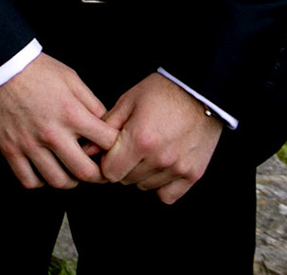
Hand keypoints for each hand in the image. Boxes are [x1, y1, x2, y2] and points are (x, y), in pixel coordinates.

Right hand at [0, 53, 119, 189]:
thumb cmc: (36, 70)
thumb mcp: (71, 79)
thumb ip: (92, 104)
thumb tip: (106, 127)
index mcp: (71, 113)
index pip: (107, 143)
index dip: (116, 147)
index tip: (111, 149)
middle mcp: (52, 133)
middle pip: (86, 172)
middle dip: (98, 175)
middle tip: (98, 171)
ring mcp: (29, 144)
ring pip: (58, 181)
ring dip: (70, 180)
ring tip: (71, 170)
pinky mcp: (10, 149)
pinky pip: (29, 180)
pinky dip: (41, 181)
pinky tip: (45, 170)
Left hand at [100, 73, 221, 203]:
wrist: (200, 90)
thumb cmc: (163, 91)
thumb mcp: (128, 101)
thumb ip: (105, 127)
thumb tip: (86, 149)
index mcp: (140, 139)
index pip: (110, 172)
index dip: (107, 161)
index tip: (112, 151)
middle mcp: (159, 158)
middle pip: (126, 180)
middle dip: (123, 166)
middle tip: (132, 147)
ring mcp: (178, 168)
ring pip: (145, 186)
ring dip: (142, 174)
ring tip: (149, 151)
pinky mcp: (193, 174)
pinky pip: (167, 195)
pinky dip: (162, 185)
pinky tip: (162, 166)